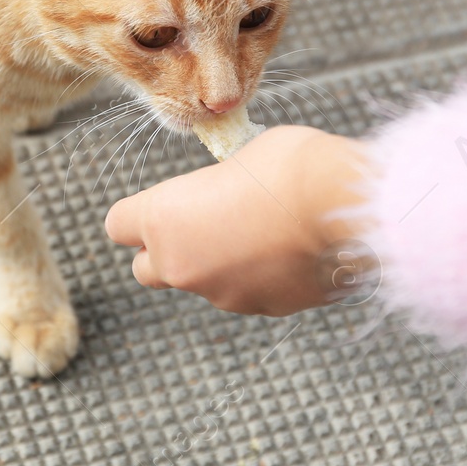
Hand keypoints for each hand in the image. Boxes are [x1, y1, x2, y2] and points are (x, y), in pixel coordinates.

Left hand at [105, 126, 371, 315]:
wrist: (348, 208)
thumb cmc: (292, 165)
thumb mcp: (242, 156)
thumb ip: (219, 183)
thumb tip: (231, 187)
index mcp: (164, 219)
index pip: (118, 225)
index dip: (139, 212)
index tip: (169, 199)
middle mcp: (182, 264)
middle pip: (147, 268)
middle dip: (167, 249)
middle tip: (203, 221)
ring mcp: (223, 294)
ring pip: (203, 282)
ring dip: (219, 262)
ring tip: (261, 229)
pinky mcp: (264, 309)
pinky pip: (248, 292)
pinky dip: (260, 276)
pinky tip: (291, 248)